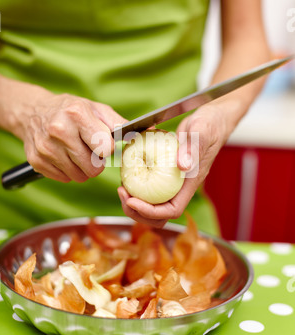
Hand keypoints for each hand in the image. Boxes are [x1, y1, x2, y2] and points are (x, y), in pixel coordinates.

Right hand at [12, 85, 126, 182]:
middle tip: (89, 150)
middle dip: (96, 162)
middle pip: (93, 168)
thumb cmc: (71, 111)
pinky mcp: (37, 161)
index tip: (102, 143)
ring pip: (79, 177)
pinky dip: (67, 171)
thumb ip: (121, 124)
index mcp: (77, 114)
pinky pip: (64, 179)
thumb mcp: (96, 110)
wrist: (33, 111)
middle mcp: (59, 130)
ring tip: (76, 152)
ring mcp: (46, 147)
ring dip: (82, 168)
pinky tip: (63, 156)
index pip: (105, 148)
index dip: (107, 149)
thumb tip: (148, 133)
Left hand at [118, 103, 228, 227]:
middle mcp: (182, 186)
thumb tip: (182, 166)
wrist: (213, 119)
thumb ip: (192, 148)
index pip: (171, 210)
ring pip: (154, 204)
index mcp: (191, 183)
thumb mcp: (202, 132)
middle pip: (160, 215)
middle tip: (122, 193)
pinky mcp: (166, 172)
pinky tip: (127, 173)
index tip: (131, 201)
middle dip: (137, 211)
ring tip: (122, 187)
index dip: (149, 212)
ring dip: (135, 201)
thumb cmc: (210, 125)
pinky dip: (137, 185)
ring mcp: (174, 181)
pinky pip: (150, 186)